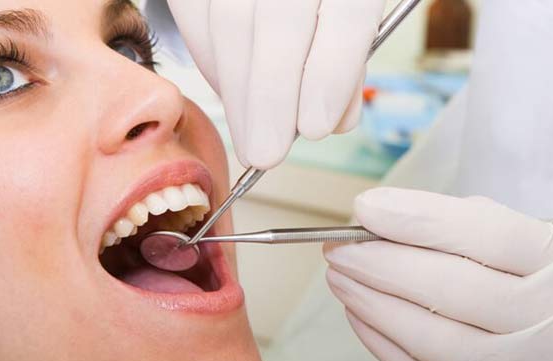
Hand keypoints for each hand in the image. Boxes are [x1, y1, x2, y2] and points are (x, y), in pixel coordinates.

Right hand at [167, 0, 385, 168]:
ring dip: (238, 95)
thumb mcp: (357, 16)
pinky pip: (196, 16)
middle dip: (271, 100)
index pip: (347, 15)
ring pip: (230, 25)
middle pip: (279, 23)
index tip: (316, 128)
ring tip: (250, 139)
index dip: (331, 76)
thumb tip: (329, 121)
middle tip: (266, 154)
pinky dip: (211, 64)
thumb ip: (348, 65)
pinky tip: (231, 95)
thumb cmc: (327, 1)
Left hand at [325, 187, 552, 360]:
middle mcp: (552, 322)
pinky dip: (386, 347)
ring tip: (341, 278)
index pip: (486, 234)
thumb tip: (385, 216)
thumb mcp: (535, 239)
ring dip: (373, 306)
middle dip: (380, 264)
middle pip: (451, 289)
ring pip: (436, 342)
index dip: (417, 218)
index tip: (367, 207)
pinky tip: (361, 316)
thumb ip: (467, 224)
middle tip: (340, 246)